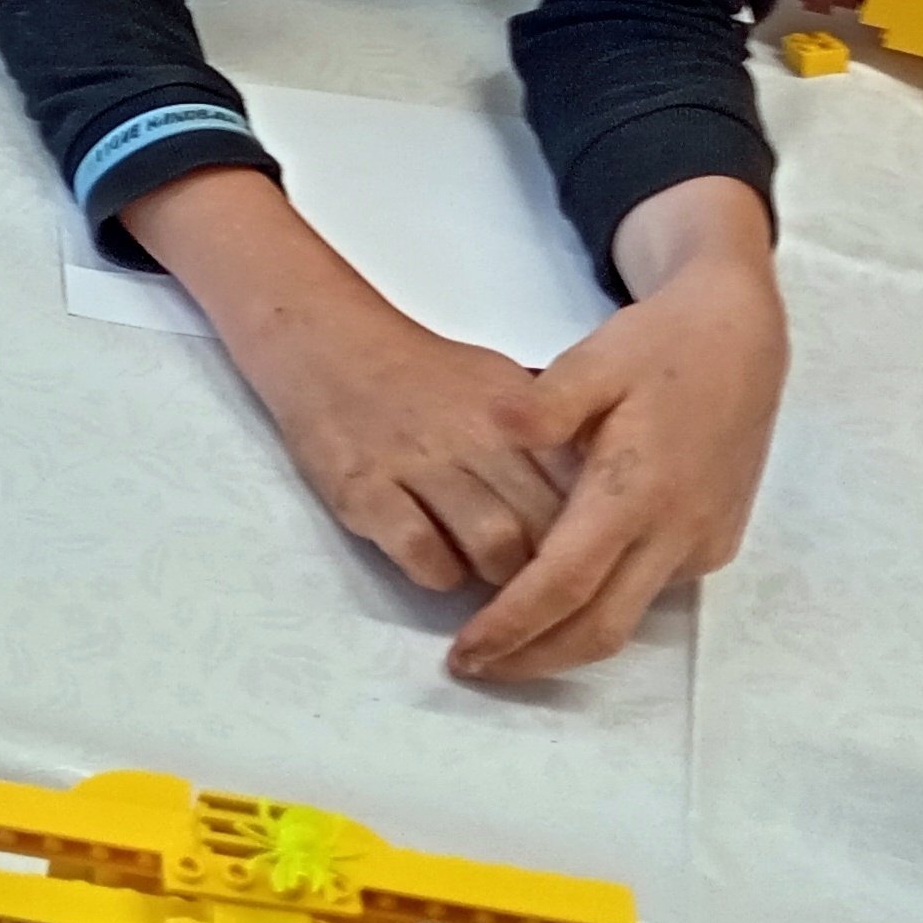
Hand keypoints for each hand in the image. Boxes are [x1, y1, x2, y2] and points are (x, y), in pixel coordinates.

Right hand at [233, 300, 567, 597]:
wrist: (326, 344)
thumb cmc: (422, 373)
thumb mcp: (500, 385)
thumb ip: (547, 436)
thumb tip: (595, 496)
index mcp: (516, 413)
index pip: (579, 487)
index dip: (589, 530)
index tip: (582, 547)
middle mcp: (473, 437)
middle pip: (544, 523)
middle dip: (549, 565)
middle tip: (537, 579)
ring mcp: (415, 464)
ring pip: (493, 545)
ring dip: (499, 577)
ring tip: (490, 577)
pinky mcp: (363, 491)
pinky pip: (422, 553)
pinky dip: (439, 572)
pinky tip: (436, 563)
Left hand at [450, 254, 786, 679]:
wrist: (744, 337)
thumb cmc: (660, 345)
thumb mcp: (595, 357)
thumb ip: (544, 401)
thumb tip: (494, 426)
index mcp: (639, 489)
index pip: (566, 582)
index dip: (512, 625)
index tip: (464, 650)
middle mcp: (677, 530)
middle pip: (600, 626)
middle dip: (533, 658)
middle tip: (470, 666)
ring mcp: (703, 542)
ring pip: (628, 618)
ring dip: (566, 641)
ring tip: (501, 644)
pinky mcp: (715, 541)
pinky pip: (651, 592)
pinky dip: (600, 608)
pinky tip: (556, 597)